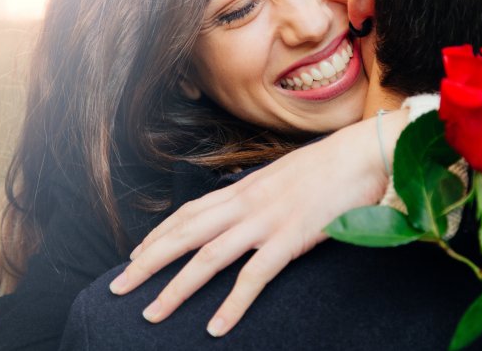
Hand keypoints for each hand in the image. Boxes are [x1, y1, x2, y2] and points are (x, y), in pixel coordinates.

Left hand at [109, 109, 407, 335]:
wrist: (364, 153)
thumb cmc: (328, 166)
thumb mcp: (283, 177)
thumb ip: (260, 195)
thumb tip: (245, 210)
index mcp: (244, 188)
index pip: (188, 212)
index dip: (158, 234)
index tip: (135, 254)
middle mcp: (245, 202)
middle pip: (184, 234)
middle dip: (147, 262)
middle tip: (118, 288)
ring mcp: (266, 220)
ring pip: (207, 257)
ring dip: (175, 288)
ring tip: (151, 314)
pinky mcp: (291, 238)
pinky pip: (254, 276)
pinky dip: (232, 304)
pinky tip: (215, 327)